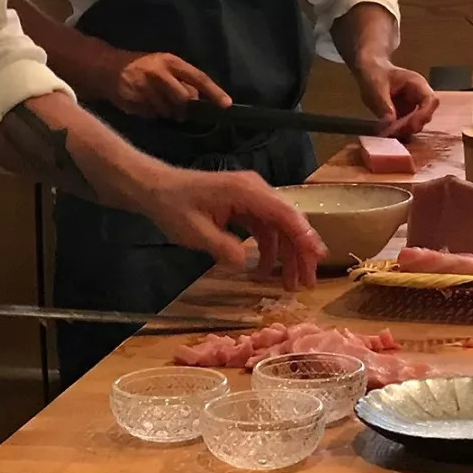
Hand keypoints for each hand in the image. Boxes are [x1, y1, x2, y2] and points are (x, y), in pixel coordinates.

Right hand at [107, 52, 231, 118]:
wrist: (107, 67)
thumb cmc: (143, 67)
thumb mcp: (164, 66)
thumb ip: (182, 80)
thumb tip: (199, 100)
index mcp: (171, 62)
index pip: (198, 77)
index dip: (213, 92)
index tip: (226, 104)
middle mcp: (159, 72)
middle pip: (183, 98)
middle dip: (183, 108)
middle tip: (179, 111)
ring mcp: (144, 87)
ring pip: (167, 110)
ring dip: (166, 112)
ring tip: (156, 102)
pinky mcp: (133, 100)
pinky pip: (151, 115)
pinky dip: (151, 113)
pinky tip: (143, 103)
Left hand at [143, 169, 326, 291]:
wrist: (155, 189)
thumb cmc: (173, 206)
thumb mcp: (194, 232)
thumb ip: (222, 247)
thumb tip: (245, 263)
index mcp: (246, 191)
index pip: (284, 213)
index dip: (303, 236)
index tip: (317, 258)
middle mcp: (256, 190)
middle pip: (289, 221)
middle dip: (301, 252)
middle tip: (307, 282)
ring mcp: (252, 198)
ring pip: (280, 227)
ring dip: (287, 254)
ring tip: (291, 284)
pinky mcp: (246, 206)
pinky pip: (267, 227)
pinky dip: (271, 248)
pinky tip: (266, 270)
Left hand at [353, 60, 439, 136]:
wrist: (370, 72)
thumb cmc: (375, 74)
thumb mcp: (376, 86)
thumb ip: (383, 103)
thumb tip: (390, 122)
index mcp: (417, 84)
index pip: (431, 101)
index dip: (423, 114)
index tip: (409, 124)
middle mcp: (419, 97)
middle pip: (426, 116)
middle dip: (412, 125)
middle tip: (394, 131)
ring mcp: (414, 107)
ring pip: (417, 124)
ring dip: (405, 131)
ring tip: (388, 132)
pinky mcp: (406, 116)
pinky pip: (407, 127)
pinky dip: (399, 132)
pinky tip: (387, 133)